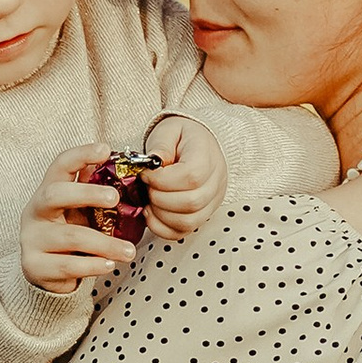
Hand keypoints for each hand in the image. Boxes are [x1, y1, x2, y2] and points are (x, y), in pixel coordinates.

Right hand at [20, 145, 140, 295]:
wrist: (47, 274)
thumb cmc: (69, 236)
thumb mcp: (79, 212)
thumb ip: (94, 193)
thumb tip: (124, 171)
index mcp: (47, 192)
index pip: (60, 166)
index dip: (81, 154)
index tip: (105, 149)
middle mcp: (35, 212)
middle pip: (55, 194)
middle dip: (87, 193)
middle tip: (115, 198)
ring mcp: (32, 239)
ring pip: (71, 236)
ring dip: (105, 244)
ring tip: (129, 251)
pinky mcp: (34, 266)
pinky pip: (68, 265)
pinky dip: (94, 266)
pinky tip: (110, 265)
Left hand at [143, 111, 226, 237]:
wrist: (196, 142)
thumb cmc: (181, 136)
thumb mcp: (169, 130)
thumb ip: (161, 145)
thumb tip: (153, 162)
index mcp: (208, 157)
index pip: (191, 177)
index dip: (162, 180)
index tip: (146, 173)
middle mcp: (216, 183)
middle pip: (191, 202)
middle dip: (159, 198)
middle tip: (146, 187)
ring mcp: (212, 202)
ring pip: (189, 222)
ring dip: (161, 215)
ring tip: (148, 199)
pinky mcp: (202, 215)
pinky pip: (184, 232)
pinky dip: (163, 228)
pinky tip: (152, 213)